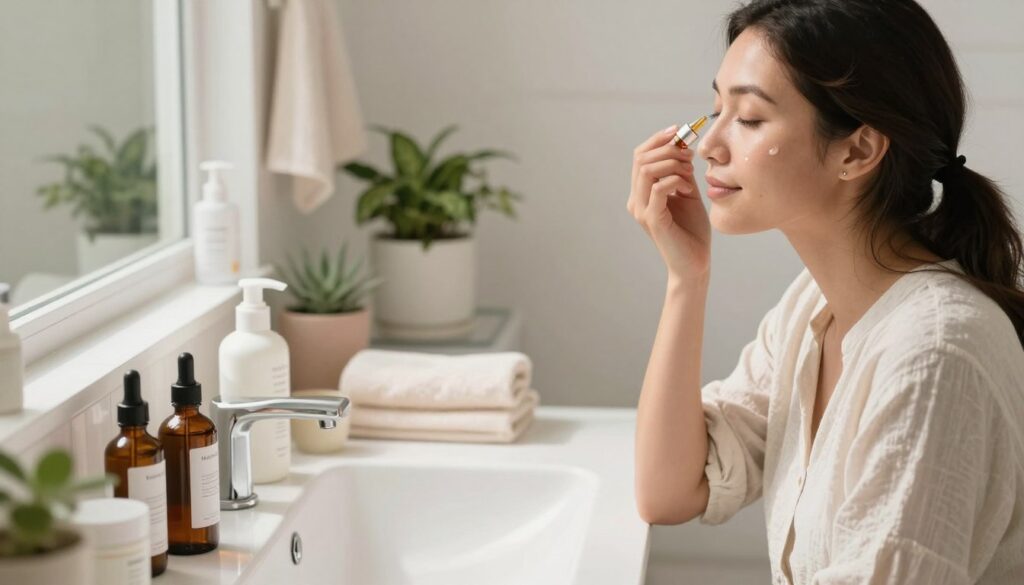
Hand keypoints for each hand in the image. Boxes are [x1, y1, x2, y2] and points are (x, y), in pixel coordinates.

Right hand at [626, 125, 711, 280]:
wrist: (695, 263)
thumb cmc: (692, 231)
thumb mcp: (688, 193)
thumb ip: (682, 172)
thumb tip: (682, 147)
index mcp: (641, 192)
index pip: (640, 156)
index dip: (658, 140)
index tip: (680, 131)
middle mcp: (636, 200)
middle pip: (641, 158)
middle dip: (668, 149)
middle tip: (689, 154)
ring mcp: (642, 210)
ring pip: (647, 170)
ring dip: (672, 163)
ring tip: (690, 172)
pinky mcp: (652, 220)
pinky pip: (658, 189)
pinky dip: (675, 180)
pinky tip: (688, 187)